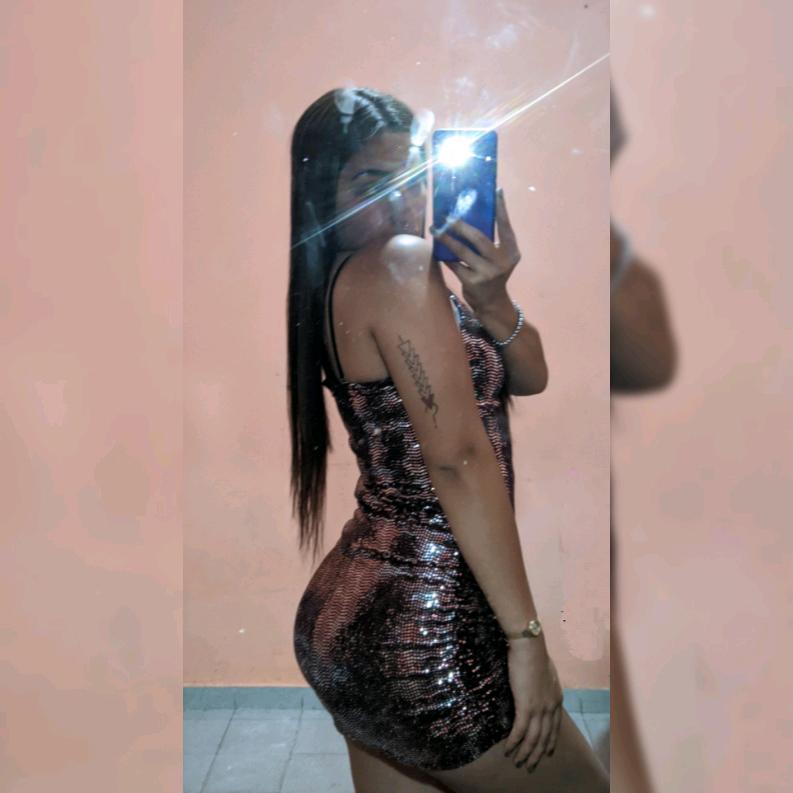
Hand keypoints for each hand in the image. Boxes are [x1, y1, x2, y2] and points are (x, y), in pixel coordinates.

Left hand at [431, 188, 520, 313]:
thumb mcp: (499, 257)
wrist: (492, 303)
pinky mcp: (473, 282)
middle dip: (460, 225)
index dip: (501, 208)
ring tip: (435, 229)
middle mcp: (501, 261)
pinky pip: (455, 264)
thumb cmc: (493, 273)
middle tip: (447, 216)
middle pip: (478, 237)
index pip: (506, 225)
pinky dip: (445, 256)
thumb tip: (471, 215)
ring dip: (446, 239)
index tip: (497, 191)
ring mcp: (487, 272)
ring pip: (462, 250)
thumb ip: (491, 241)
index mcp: (511, 251)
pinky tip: (437, 249)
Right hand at [503, 639, 563, 772]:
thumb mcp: (545, 672)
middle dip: (537, 754)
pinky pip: (520, 730)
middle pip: (545, 737)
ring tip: (518, 762)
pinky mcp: (526, 706)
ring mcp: (539, 708)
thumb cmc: (534, 653)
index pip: (555, 726)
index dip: (550, 741)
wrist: (529, 646)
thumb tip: (536, 688)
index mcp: (556, 698)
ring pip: (533, 738)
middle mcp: (551, 707)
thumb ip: (544, 684)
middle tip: (530, 765)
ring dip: (525, 752)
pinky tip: (508, 749)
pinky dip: (514, 741)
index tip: (547, 752)